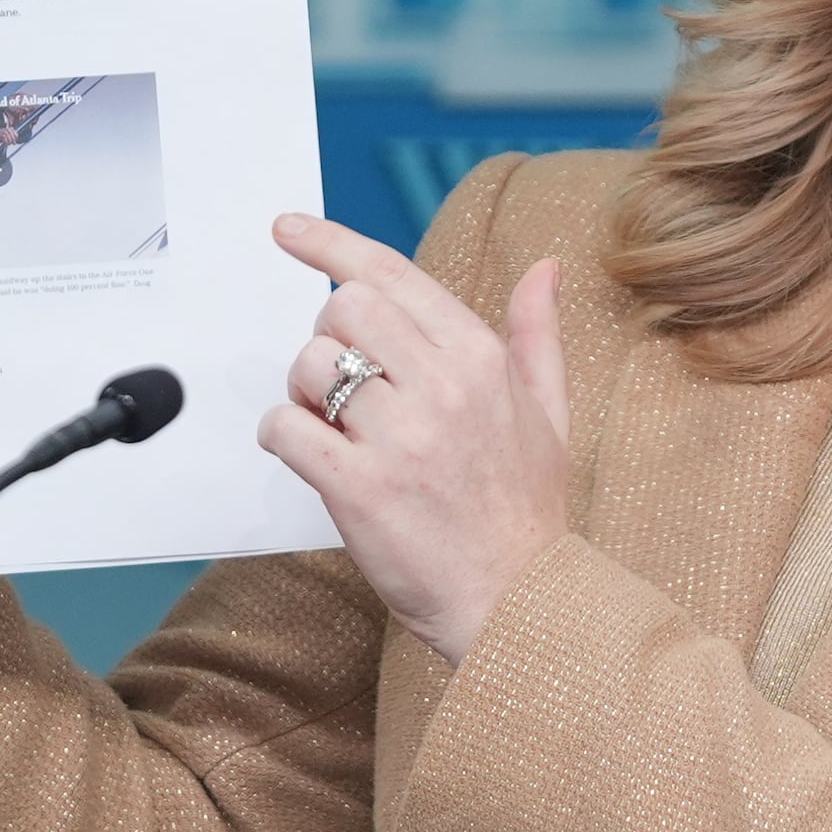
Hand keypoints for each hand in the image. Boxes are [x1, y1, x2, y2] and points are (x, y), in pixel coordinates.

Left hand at [258, 213, 569, 662]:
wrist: (519, 603)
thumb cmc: (526, 512)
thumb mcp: (550, 414)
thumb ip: (537, 335)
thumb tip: (544, 269)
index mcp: (481, 358)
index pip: (391, 273)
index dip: (329, 242)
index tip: (287, 228)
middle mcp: (442, 386)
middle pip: (342, 309)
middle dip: (326, 337)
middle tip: (342, 382)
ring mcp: (399, 438)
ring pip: (308, 367)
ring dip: (302, 393)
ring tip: (333, 429)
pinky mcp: (359, 489)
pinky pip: (286, 430)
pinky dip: (281, 436)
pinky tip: (310, 457)